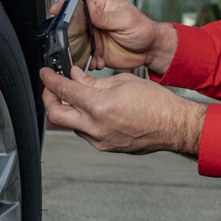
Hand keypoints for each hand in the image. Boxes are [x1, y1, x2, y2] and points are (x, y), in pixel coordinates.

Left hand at [40, 66, 206, 155]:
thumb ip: (94, 81)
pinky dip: (83, 120)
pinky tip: (93, 110)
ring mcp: (99, 140)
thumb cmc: (156, 102)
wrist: (174, 126)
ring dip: (68, 110)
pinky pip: (86, 133)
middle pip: (56, 113)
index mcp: (98, 105)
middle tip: (50, 88)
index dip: (50, 79)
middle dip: (48, 98)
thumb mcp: (123, 81)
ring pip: (71, 124)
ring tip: (76, 96)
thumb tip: (76, 77)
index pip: (63, 90)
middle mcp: (95, 126)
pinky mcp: (106, 147)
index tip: (45, 73)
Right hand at [48, 0, 176, 75]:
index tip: (55, 10)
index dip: (65, 4)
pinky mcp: (97, 52)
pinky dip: (88, 62)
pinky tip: (98, 63)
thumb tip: (90, 7)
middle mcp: (95, 22)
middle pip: (73, 24)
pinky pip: (86, 57)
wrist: (151, 49)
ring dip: (78, 51)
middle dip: (69, 34)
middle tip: (70, 42)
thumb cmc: (143, 28)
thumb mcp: (126, 19)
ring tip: (88, 56)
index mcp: (101, 7)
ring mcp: (95, 37)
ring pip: (77, 43)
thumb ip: (106, 16)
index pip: (79, 2)